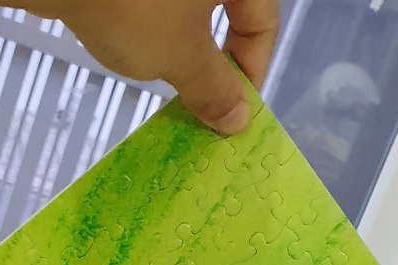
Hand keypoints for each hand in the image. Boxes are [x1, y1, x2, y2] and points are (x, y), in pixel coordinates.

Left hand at [42, 0, 278, 134]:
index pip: (263, 22)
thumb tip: (237, 119)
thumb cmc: (134, 7)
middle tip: (200, 106)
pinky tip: (136, 51)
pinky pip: (158, 3)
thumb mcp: (179, 57)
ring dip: (185, 49)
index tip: (230, 114)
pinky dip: (156, 29)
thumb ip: (212, 88)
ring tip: (166, 84)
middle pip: (229, 12)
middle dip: (216, 64)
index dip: (251, 72)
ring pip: (191, 9)